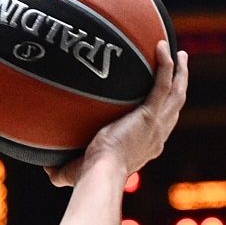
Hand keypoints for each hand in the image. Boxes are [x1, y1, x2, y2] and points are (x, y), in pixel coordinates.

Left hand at [48, 40, 189, 186]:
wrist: (100, 173)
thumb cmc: (88, 177)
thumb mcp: (77, 171)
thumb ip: (62, 168)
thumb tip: (45, 167)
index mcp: (146, 147)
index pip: (160, 125)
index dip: (164, 110)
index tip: (160, 97)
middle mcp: (157, 136)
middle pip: (175, 106)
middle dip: (179, 85)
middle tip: (179, 65)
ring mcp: (157, 125)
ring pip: (176, 93)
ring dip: (180, 72)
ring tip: (177, 53)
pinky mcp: (149, 114)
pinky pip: (163, 84)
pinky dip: (166, 65)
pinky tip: (161, 47)